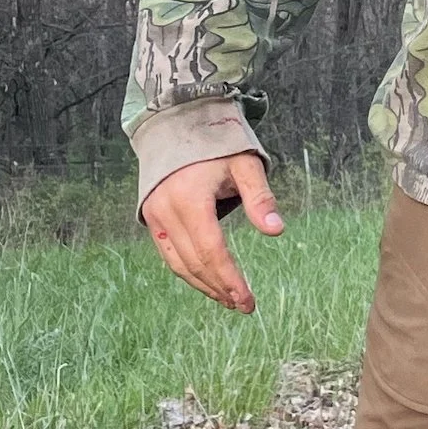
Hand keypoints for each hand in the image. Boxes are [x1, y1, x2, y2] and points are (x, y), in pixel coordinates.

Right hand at [142, 153, 284, 313]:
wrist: (176, 122)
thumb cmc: (216, 142)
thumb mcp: (245, 162)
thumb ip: (260, 197)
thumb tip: (277, 231)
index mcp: (191, 198)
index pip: (212, 250)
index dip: (230, 279)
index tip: (248, 300)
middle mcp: (167, 210)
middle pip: (195, 262)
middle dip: (220, 288)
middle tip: (244, 306)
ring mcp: (154, 215)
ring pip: (178, 263)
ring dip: (203, 286)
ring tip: (228, 301)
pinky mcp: (150, 216)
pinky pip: (168, 253)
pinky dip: (188, 271)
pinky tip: (207, 282)